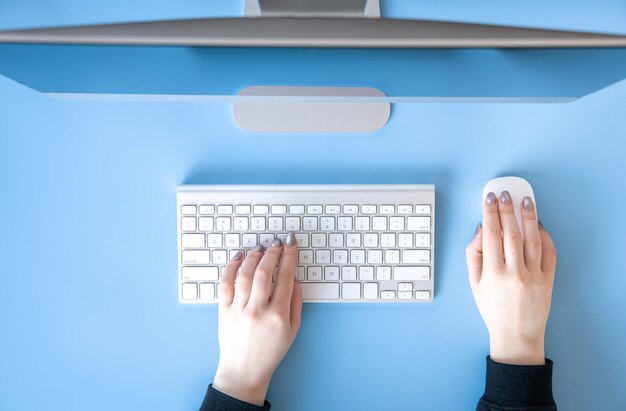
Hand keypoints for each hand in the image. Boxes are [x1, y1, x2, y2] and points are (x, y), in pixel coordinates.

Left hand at [212, 233, 301, 405]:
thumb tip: (294, 279)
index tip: (291, 243)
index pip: (285, 276)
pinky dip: (231, 267)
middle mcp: (257, 310)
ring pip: (245, 274)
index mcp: (278, 315)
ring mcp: (238, 310)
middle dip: (272, 251)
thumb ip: (295, 302)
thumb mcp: (293, 329)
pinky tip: (238, 257)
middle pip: (264, 271)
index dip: (289, 255)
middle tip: (276, 242)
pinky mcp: (224, 311)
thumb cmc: (270, 352)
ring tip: (260, 247)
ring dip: (253, 256)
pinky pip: (225, 283)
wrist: (245, 370)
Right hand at [466, 191, 556, 364]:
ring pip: (532, 239)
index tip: (489, 198)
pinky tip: (539, 225)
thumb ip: (473, 254)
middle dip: (507, 209)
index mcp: (492, 273)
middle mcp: (514, 273)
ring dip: (528, 217)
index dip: (489, 212)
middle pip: (511, 232)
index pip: (491, 234)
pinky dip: (545, 236)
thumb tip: (481, 229)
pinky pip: (549, 253)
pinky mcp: (548, 280)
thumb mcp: (473, 283)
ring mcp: (533, 276)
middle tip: (506, 194)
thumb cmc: (492, 309)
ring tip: (526, 201)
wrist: (516, 334)